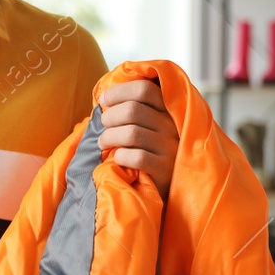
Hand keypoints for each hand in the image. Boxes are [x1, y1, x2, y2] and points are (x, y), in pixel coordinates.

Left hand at [96, 79, 179, 200]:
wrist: (167, 185)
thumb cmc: (150, 149)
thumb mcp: (148, 124)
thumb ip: (133, 108)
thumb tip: (103, 97)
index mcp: (168, 109)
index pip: (144, 89)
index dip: (119, 92)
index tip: (103, 99)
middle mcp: (172, 126)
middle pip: (133, 110)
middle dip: (110, 116)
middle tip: (103, 125)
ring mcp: (170, 148)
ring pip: (131, 133)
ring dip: (109, 137)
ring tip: (103, 142)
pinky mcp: (165, 169)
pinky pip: (136, 157)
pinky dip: (120, 156)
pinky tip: (117, 158)